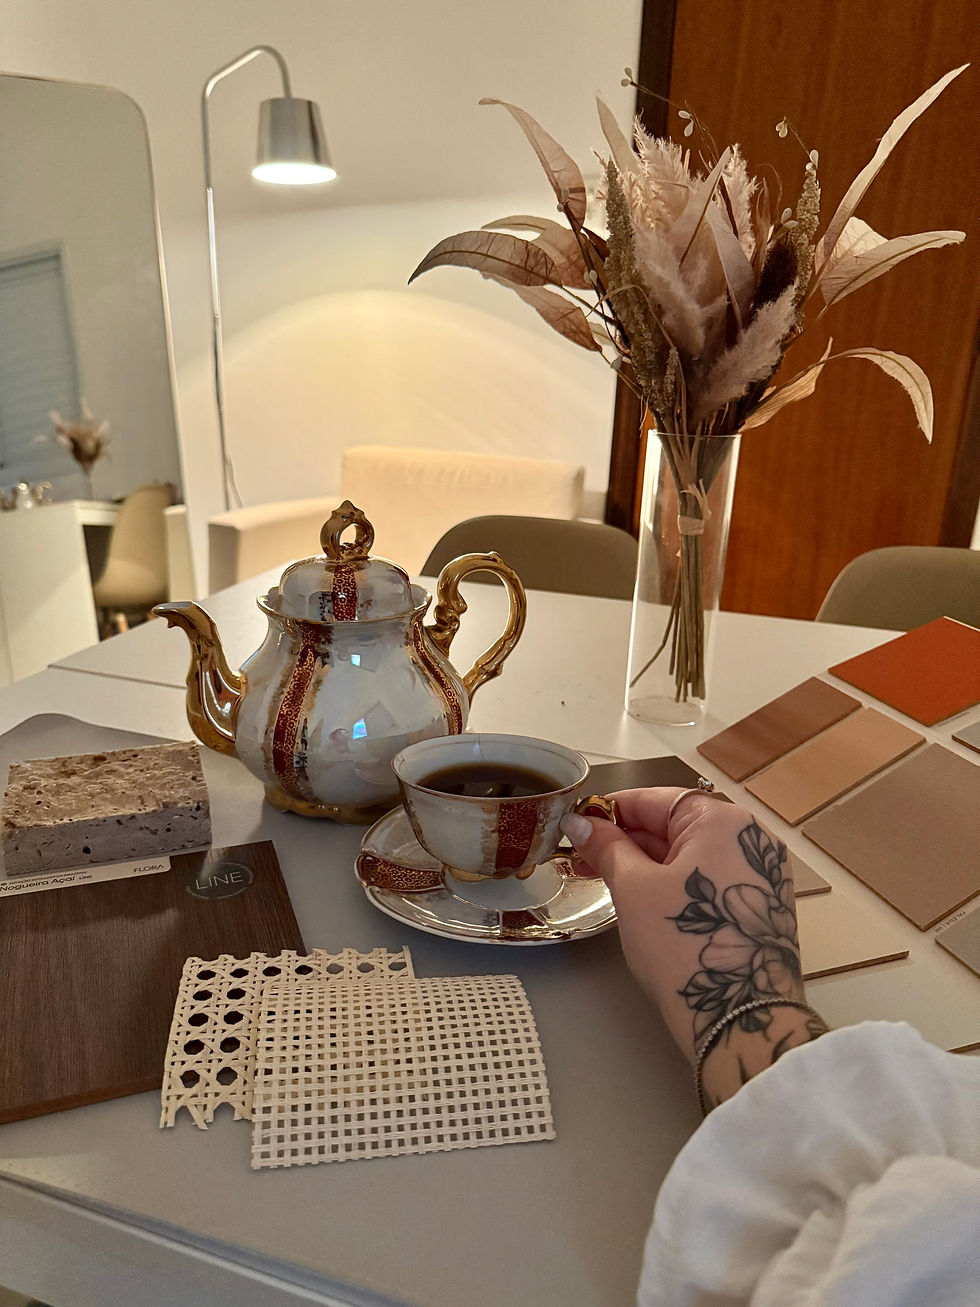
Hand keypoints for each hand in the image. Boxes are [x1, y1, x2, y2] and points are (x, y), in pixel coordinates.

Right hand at [561, 788, 826, 1107]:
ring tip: (603, 879)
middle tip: (582, 858)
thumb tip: (579, 822)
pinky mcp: (760, 904)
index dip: (610, 811)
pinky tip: (640, 898)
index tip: (577, 826)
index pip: (655, 800)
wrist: (739, 1020)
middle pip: (675, 824)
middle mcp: (749, 837)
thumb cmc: (683, 945)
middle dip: (626, 839)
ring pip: (690, 853)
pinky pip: (707, 877)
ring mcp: (759, 872)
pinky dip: (673, 882)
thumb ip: (607, 848)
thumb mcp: (634, 890)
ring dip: (646, 862)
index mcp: (722, 820)